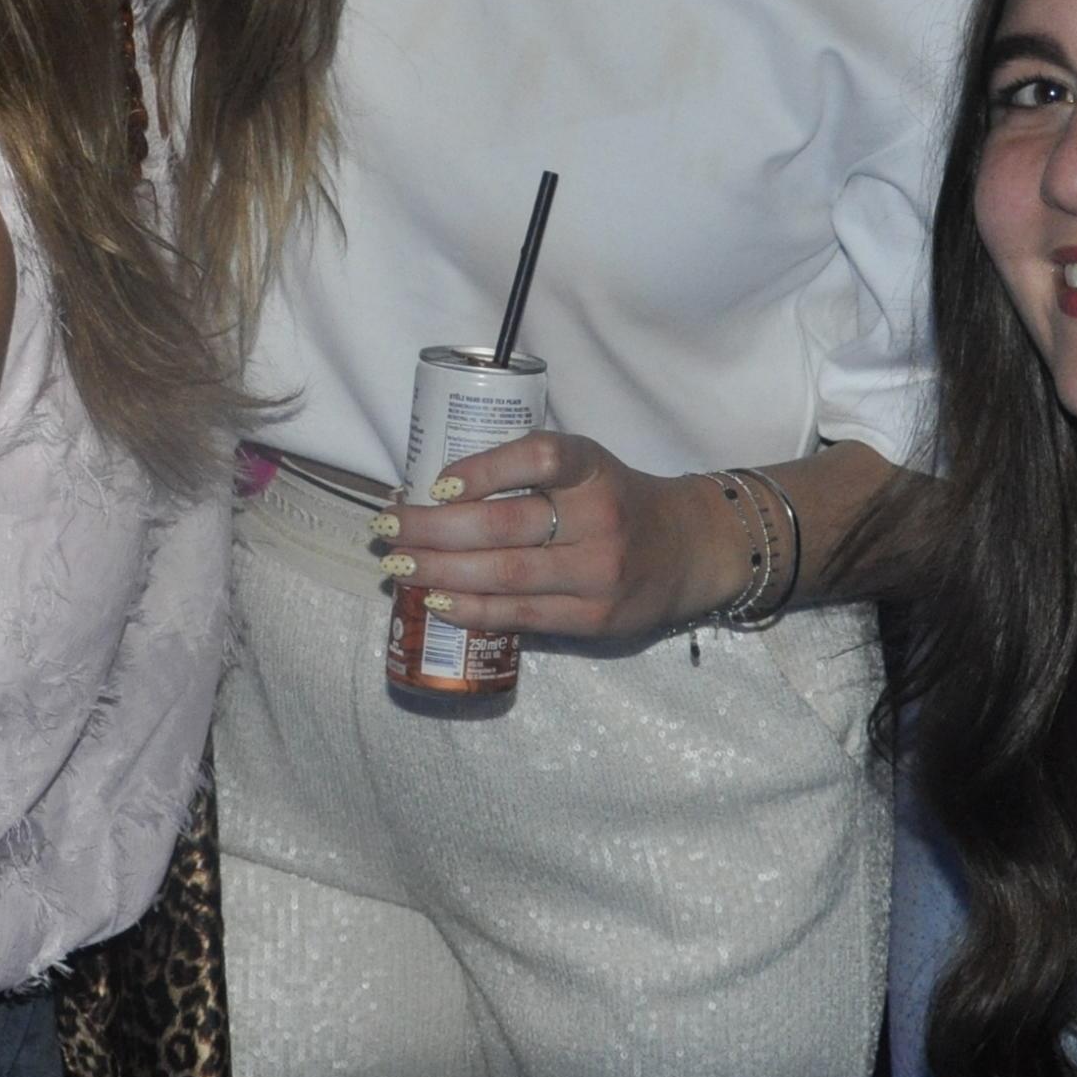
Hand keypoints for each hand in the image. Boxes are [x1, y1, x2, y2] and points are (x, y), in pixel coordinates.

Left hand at [376, 428, 745, 646]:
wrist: (689, 549)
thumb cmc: (617, 499)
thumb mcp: (587, 467)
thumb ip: (528, 474)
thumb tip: (433, 493)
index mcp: (594, 469)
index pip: (539, 458)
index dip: (482, 470)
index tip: (435, 484)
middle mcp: (600, 519)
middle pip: (503, 526)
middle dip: (433, 529)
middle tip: (388, 527)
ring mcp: (599, 574)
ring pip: (504, 576)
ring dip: (439, 573)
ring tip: (398, 565)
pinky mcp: (594, 618)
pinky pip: (520, 615)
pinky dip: (470, 609)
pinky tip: (435, 601)